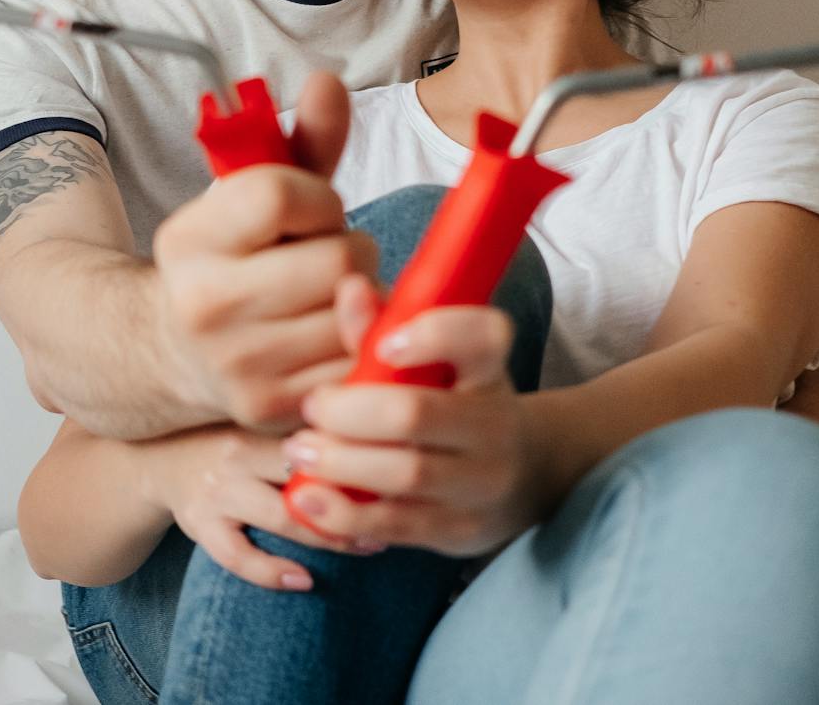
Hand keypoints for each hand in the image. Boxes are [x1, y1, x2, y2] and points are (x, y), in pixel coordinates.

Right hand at [148, 422, 383, 590]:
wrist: (155, 455)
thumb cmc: (224, 430)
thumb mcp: (258, 410)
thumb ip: (306, 407)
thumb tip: (374, 396)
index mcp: (256, 418)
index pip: (317, 430)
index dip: (361, 444)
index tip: (404, 455)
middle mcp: (235, 453)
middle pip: (304, 474)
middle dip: (353, 494)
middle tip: (397, 506)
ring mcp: (216, 492)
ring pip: (280, 517)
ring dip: (329, 534)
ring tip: (368, 542)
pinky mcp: (199, 526)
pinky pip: (236, 556)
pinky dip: (271, 572)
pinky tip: (305, 580)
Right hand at [152, 73, 378, 431]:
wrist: (168, 351)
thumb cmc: (229, 261)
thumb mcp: (251, 196)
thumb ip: (302, 140)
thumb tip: (330, 80)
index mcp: (190, 240)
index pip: (283, 194)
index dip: (319, 197)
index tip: (314, 211)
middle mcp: (206, 304)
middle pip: (339, 257)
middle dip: (350, 248)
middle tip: (327, 258)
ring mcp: (240, 362)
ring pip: (357, 310)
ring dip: (362, 296)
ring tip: (328, 296)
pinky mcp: (273, 406)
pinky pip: (359, 362)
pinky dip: (361, 342)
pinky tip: (336, 333)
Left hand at [280, 293, 548, 557]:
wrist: (519, 475)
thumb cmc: (452, 401)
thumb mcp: (431, 363)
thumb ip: (381, 327)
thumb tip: (348, 288)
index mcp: (489, 368)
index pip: (484, 337)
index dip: (434, 334)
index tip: (384, 343)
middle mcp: (494, 424)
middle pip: (419, 413)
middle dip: (351, 411)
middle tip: (311, 407)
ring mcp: (482, 482)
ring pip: (406, 474)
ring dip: (341, 463)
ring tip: (299, 451)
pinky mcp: (460, 530)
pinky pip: (396, 525)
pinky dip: (344, 515)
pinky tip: (307, 500)